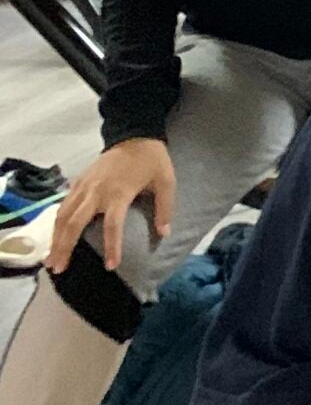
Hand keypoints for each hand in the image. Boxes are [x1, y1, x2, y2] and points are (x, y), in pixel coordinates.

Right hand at [47, 139, 177, 275]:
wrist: (134, 134)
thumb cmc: (152, 161)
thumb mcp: (166, 182)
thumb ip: (165, 209)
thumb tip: (164, 234)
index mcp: (119, 193)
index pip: (112, 226)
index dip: (112, 247)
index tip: (111, 266)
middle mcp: (96, 191)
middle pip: (74, 223)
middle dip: (65, 247)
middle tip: (59, 269)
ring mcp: (83, 186)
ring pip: (62, 215)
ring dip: (55, 238)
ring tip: (50, 260)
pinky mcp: (77, 182)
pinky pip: (62, 205)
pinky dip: (56, 223)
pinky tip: (54, 237)